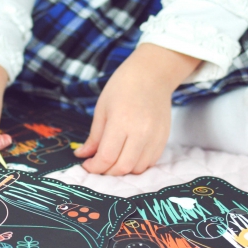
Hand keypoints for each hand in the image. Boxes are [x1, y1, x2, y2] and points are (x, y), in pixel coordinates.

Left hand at [74, 43, 201, 174]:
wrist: (152, 75)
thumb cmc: (122, 88)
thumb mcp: (101, 110)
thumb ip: (94, 137)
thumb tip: (82, 155)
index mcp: (121, 122)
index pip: (106, 157)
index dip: (94, 167)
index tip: (87, 165)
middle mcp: (141, 132)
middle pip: (122, 167)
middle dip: (106, 172)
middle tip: (98, 164)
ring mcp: (155, 136)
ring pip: (137, 168)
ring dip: (122, 170)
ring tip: (113, 160)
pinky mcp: (164, 138)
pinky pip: (150, 162)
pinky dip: (136, 165)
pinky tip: (127, 156)